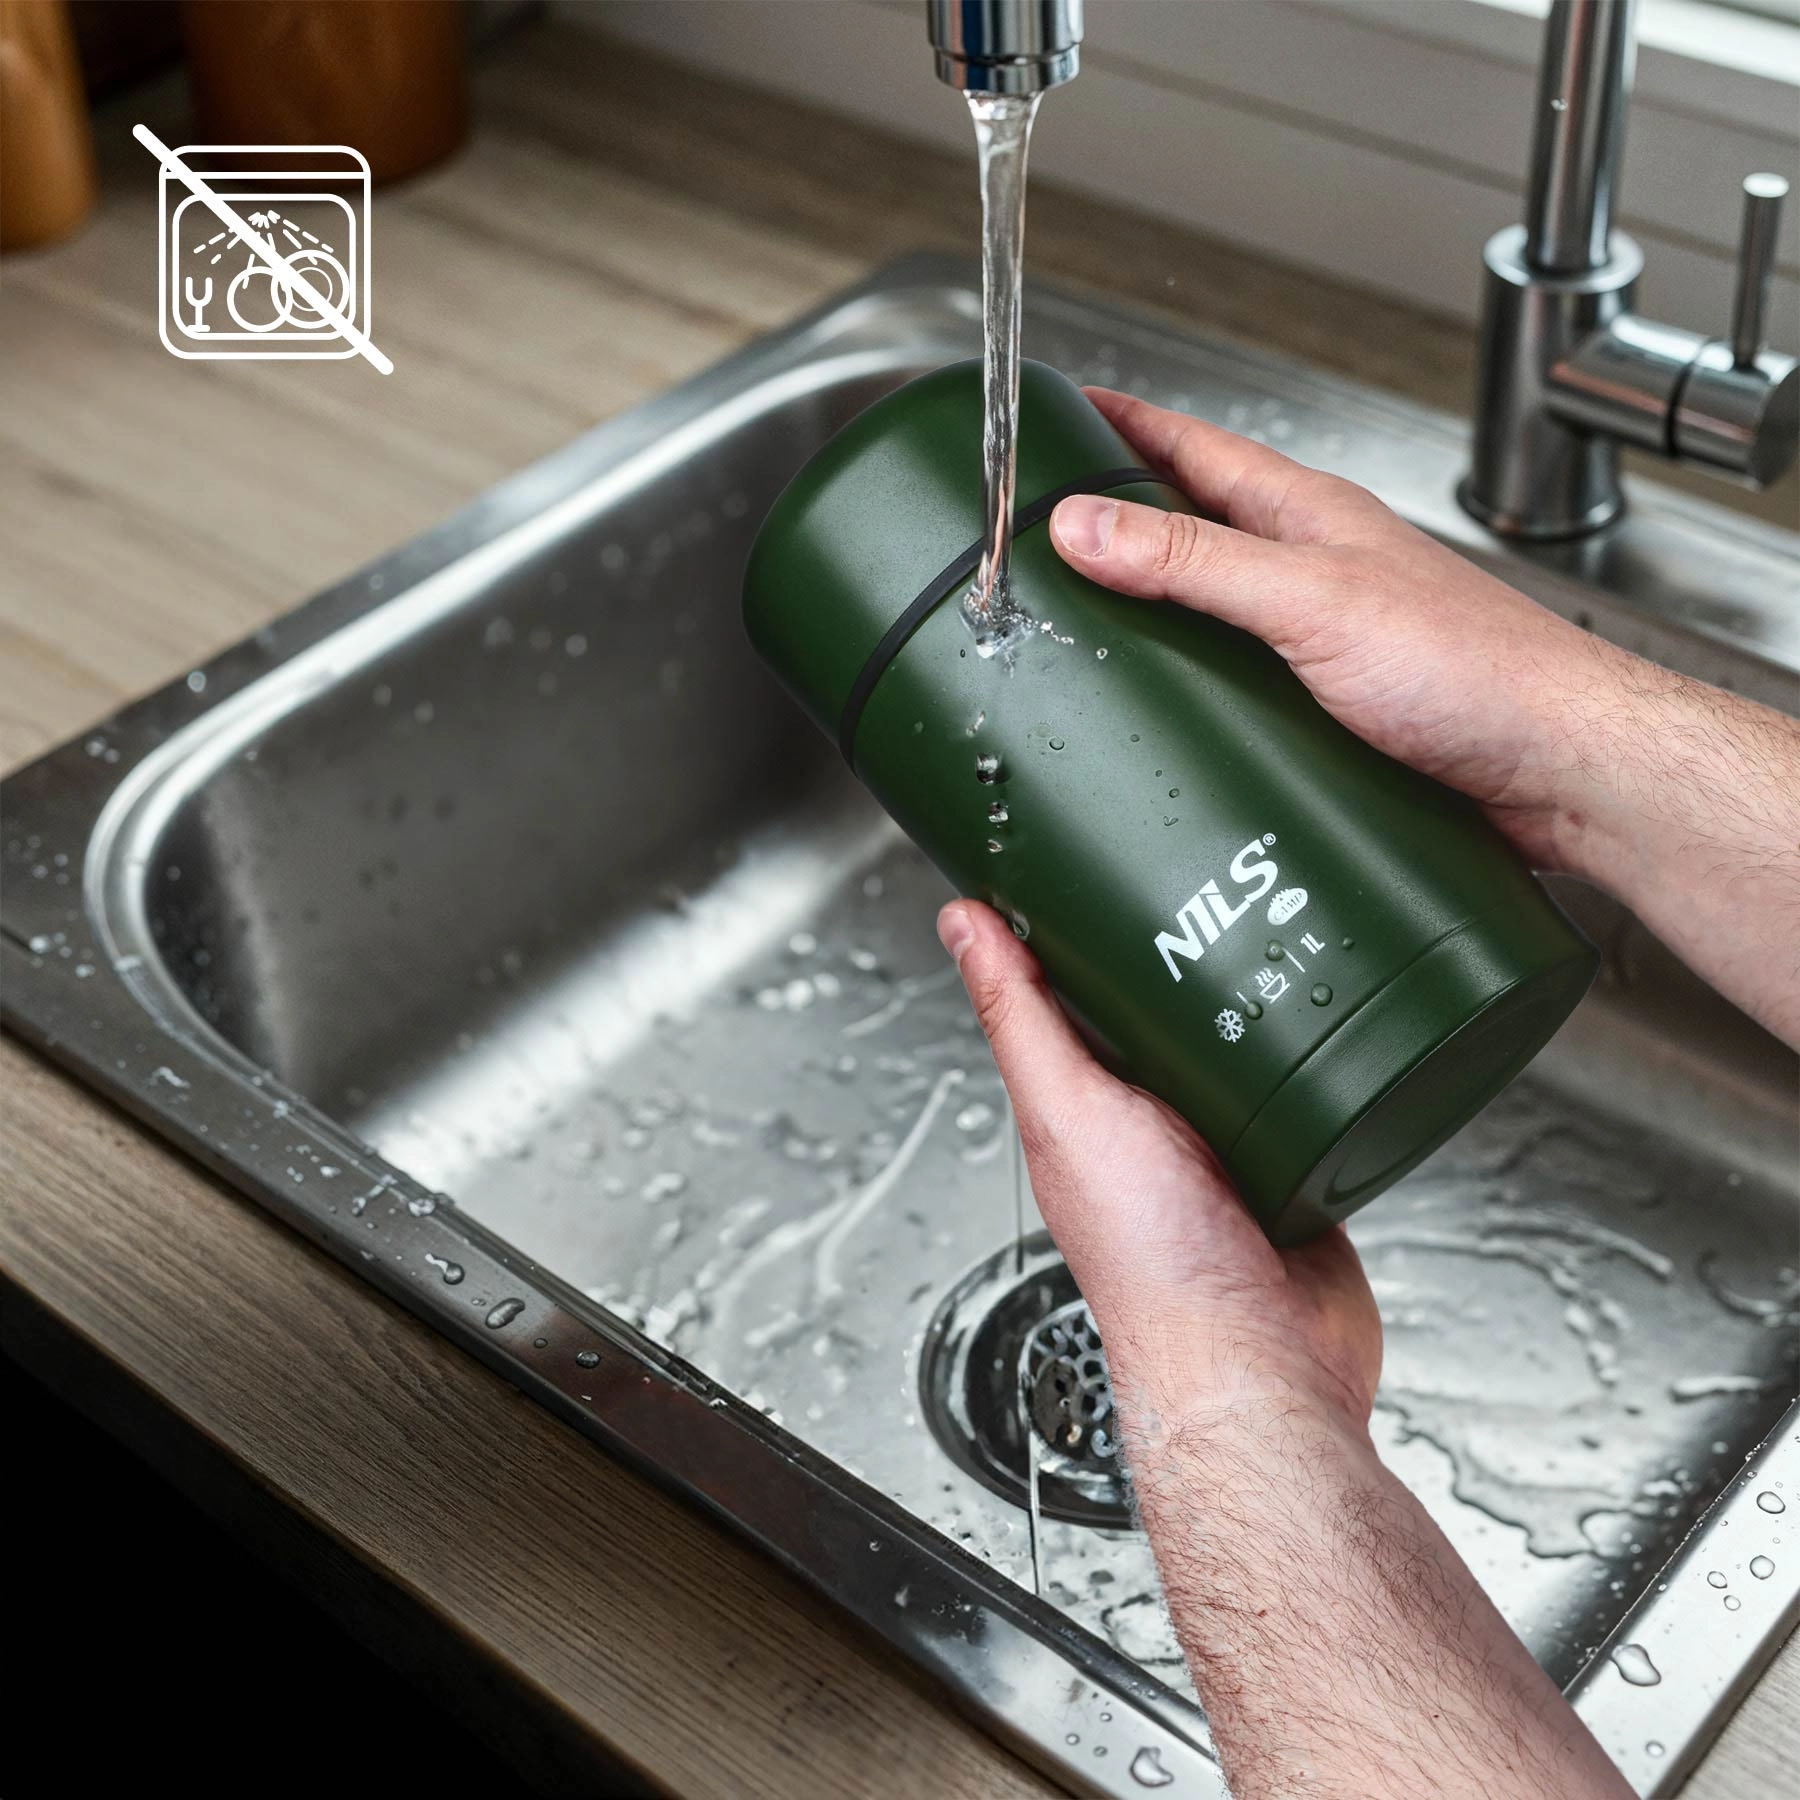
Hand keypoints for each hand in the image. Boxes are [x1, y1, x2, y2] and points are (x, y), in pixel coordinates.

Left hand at [938, 896, 1630, 1799]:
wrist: (1263, 1368)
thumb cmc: (1152, 1269)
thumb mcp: (1069, 1111)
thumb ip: (1021, 1018)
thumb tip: (963, 925)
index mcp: (1084, 1106)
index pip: (1070, 993)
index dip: (1077, 925)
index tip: (1101, 851)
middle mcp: (1152, 1121)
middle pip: (1165, 1009)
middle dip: (1186, 948)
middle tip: (1217, 867)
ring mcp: (1228, 1140)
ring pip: (1239, 1041)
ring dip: (1257, 995)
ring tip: (1281, 919)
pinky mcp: (1298, 1160)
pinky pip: (1310, 1088)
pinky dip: (1320, 1051)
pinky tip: (1336, 1012)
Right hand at [1050, 388, 1621, 876]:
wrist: (1560, 771)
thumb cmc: (1476, 669)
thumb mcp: (1311, 599)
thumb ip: (1196, 562)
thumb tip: (1086, 524)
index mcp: (1309, 518)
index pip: (1196, 450)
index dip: (1127, 426)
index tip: (1066, 411)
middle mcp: (1316, 572)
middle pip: (1197, 532)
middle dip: (1123, 525)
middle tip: (1050, 530)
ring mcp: (1324, 641)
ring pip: (1217, 615)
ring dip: (1157, 619)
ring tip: (1087, 630)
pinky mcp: (1332, 712)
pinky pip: (1241, 688)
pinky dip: (1194, 694)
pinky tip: (1167, 719)